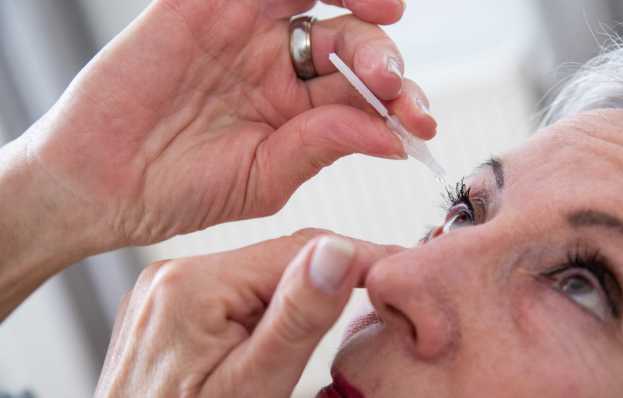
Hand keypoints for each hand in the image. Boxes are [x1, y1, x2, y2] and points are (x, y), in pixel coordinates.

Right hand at [22, 0, 434, 250]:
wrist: (100, 186)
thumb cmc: (180, 191)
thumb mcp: (264, 179)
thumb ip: (322, 147)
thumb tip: (392, 137)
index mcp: (299, 108)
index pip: (362, 93)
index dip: (397, 102)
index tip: (419, 124)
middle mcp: (278, 62)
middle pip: (348, 38)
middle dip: (379, 56)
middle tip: (389, 81)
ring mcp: (240, 29)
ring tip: (384, 10)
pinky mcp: (195, 6)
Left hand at [95, 229, 400, 396]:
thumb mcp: (254, 384)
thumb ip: (298, 317)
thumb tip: (340, 250)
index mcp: (192, 284)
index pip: (297, 249)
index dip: (356, 257)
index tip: (398, 266)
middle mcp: (172, 275)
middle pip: (275, 259)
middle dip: (327, 278)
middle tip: (378, 296)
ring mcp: (166, 290)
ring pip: (257, 275)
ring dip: (297, 295)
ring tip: (327, 323)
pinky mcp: (169, 306)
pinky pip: (232, 291)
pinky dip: (265, 307)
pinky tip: (278, 332)